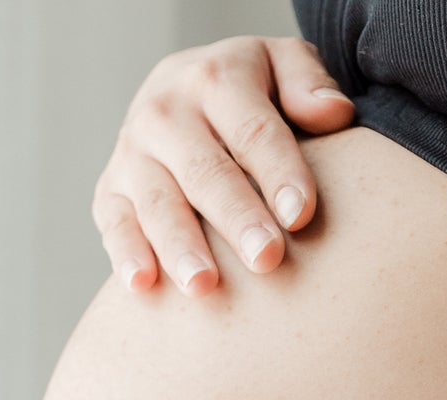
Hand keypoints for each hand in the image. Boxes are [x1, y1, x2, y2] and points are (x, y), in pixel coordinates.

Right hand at [91, 35, 355, 297]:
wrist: (185, 93)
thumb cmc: (252, 95)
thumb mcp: (282, 68)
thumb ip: (307, 84)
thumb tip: (334, 113)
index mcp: (215, 79)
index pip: (252, 129)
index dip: (278, 171)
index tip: (302, 216)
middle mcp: (166, 112)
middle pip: (205, 170)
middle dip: (236, 216)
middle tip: (266, 258)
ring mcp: (133, 152)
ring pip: (157, 200)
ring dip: (179, 244)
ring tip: (204, 284)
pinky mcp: (111, 189)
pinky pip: (114, 221)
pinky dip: (125, 252)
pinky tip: (143, 284)